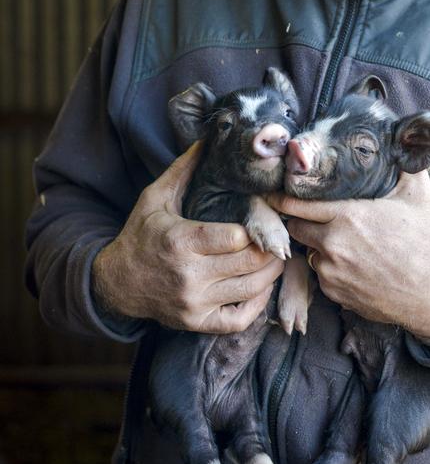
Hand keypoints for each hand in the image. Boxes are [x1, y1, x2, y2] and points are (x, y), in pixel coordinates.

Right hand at [92, 143, 283, 332]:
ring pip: (252, 289)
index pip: (236, 237)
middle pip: (250, 262)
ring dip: (271, 271)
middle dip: (270, 247)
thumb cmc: (140, 236)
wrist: (116, 284)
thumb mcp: (155, 198)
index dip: (255, 227)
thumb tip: (207, 140)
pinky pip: (240, 319)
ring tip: (275, 255)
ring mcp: (194, 303)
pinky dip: (258, 303)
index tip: (262, 216)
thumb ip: (183, 170)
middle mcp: (189, 275)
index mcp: (180, 241)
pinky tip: (261, 286)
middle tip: (280, 235)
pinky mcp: (197, 323)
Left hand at [269, 170, 429, 344]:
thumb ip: (405, 166)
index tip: (270, 193)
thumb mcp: (419, 197)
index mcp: (348, 216)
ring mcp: (331, 272)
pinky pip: (322, 275)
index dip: (281, 198)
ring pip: (310, 252)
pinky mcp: (335, 293)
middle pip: (297, 228)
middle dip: (302, 221)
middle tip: (315, 216)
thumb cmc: (426, 243)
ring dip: (319, 245)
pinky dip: (330, 268)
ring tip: (342, 241)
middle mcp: (333, 244)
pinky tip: (352, 263)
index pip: (297, 205)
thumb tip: (404, 139)